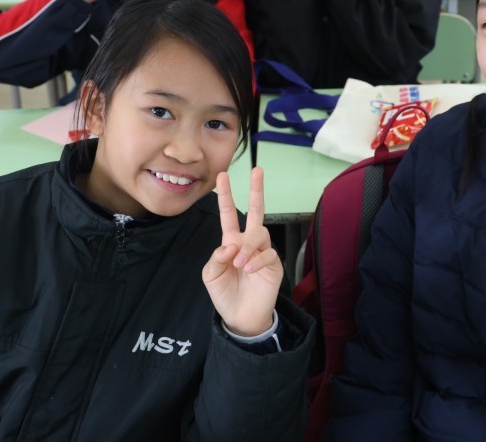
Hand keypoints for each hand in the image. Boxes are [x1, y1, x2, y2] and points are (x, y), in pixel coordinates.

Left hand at [203, 169, 281, 336]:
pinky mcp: (274, 264)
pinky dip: (256, 261)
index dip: (225, 195)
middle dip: (256, 189)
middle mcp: (248, 242)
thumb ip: (217, 257)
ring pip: (259, 233)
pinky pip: (268, 253)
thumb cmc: (225, 294)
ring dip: (247, 246)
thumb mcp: (211, 275)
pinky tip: (249, 270)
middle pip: (255, 210)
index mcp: (231, 242)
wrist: (240, 317)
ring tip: (239, 263)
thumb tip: (232, 245)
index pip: (228, 214)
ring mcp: (262, 252)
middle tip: (257, 169)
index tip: (222, 176)